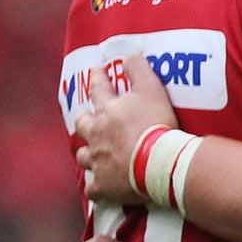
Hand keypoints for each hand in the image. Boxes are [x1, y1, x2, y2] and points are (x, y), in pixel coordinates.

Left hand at [71, 52, 178, 204]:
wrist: (159, 162)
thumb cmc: (157, 125)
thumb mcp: (152, 90)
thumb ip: (140, 69)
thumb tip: (130, 54)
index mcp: (108, 111)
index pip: (98, 88)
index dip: (97, 78)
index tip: (95, 70)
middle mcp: (97, 135)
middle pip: (83, 123)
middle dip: (85, 119)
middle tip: (88, 117)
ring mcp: (97, 161)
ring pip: (83, 156)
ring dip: (88, 153)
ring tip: (92, 154)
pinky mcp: (103, 186)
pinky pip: (94, 188)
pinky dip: (97, 186)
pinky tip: (101, 187)